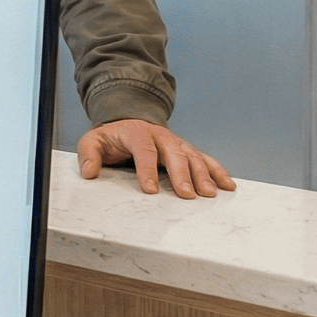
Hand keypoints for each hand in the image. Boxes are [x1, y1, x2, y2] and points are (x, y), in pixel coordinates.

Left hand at [78, 119, 234, 198]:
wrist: (128, 121)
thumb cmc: (111, 137)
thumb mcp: (93, 141)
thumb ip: (89, 154)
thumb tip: (89, 172)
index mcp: (137, 132)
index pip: (143, 150)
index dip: (147, 169)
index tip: (150, 189)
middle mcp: (160, 136)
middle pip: (174, 154)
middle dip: (182, 175)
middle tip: (188, 195)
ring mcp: (176, 142)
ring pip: (192, 157)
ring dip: (203, 175)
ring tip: (210, 194)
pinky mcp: (186, 150)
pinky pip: (205, 159)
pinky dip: (217, 171)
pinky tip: (228, 185)